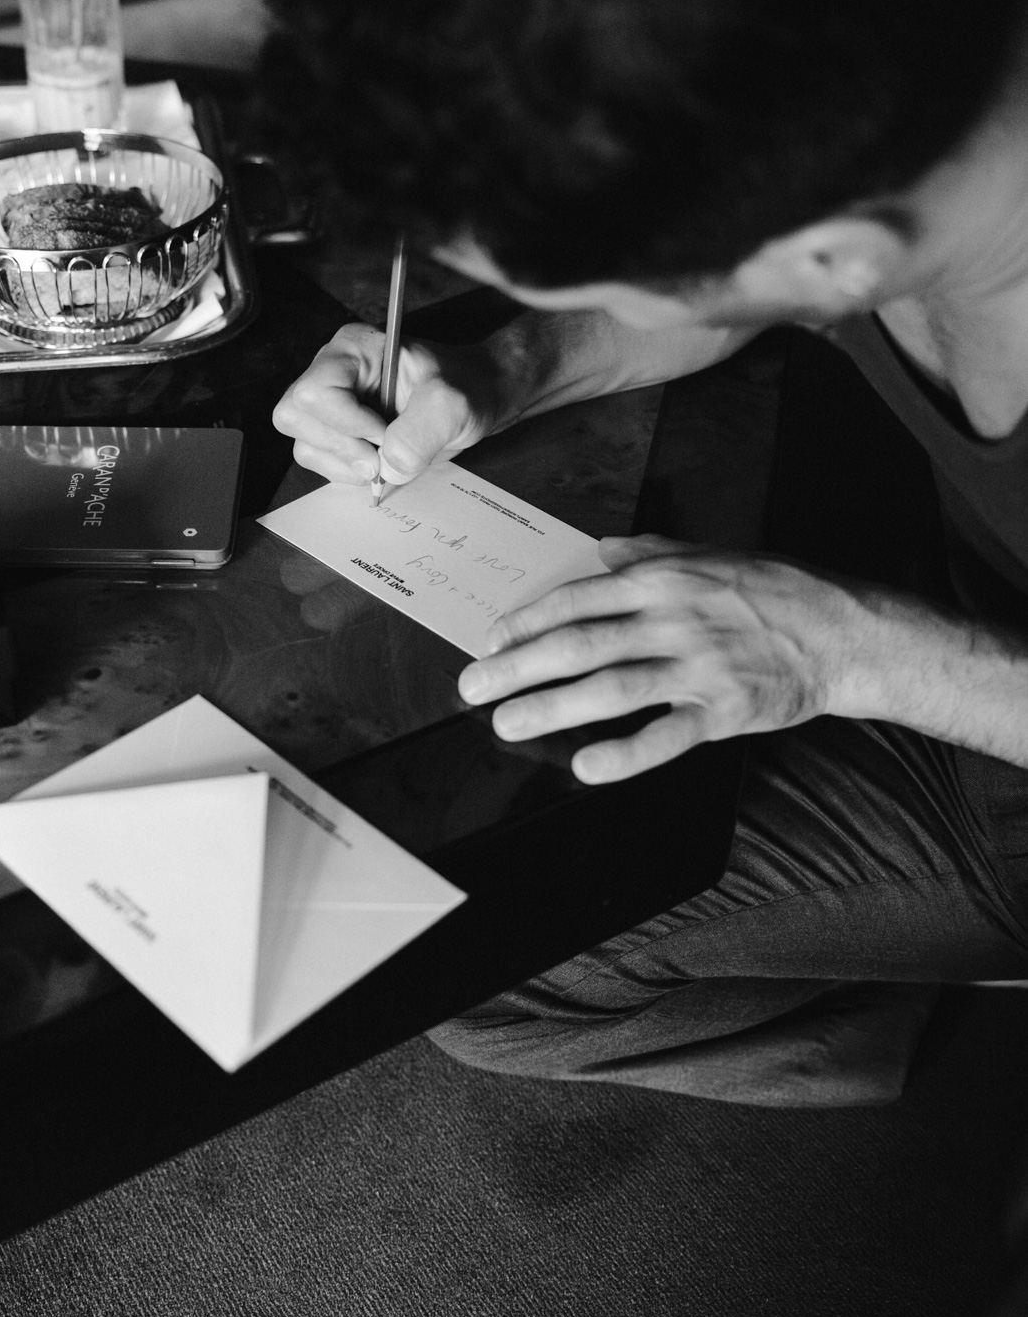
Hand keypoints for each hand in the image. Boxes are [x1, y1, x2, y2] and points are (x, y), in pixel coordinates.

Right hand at [272, 322, 497, 486]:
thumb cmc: (465, 389)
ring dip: (345, 464)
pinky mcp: (336, 432)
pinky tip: (378, 463)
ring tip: (385, 459)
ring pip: (304, 444)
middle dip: (342, 446)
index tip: (386, 433)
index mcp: (354, 349)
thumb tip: (388, 465)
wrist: (475, 401)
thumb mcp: (454, 405)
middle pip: (295, 417)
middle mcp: (332, 371)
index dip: (348, 423)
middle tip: (382, 454)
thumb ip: (422, 432)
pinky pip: (319, 461)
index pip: (316, 391)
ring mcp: (330, 404)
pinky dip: (347, 473)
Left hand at [457, 534, 855, 783]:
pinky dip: (625, 754)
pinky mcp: (723, 712)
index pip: (577, 599)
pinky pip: (665, 736)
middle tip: (473, 687)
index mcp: (663, 579)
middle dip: (518, 667)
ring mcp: (697, 667)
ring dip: (551, 708)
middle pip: (579, 644)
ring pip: (610, 689)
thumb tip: (601, 549)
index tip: (490, 640)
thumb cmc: (775, 590)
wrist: (842, 630)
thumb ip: (651, 551)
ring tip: (508, 723)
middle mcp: (672, 619)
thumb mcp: (710, 554)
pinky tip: (587, 767)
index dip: (526, 621)